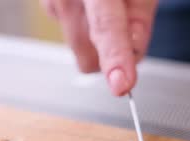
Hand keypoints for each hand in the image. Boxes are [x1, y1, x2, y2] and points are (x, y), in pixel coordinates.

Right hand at [41, 0, 157, 95]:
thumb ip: (141, 15)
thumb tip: (135, 53)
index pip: (105, 25)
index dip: (115, 57)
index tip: (122, 84)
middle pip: (87, 54)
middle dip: (112, 55)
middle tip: (132, 27)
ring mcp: (51, 2)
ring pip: (80, 48)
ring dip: (99, 37)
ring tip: (111, 4)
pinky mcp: (47, 7)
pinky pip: (72, 31)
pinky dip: (87, 23)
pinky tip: (93, 1)